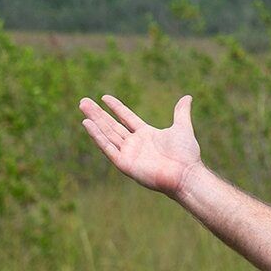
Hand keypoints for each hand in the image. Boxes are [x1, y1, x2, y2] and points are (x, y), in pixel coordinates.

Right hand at [79, 93, 201, 197]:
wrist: (185, 174)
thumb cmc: (186, 155)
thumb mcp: (182, 127)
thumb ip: (181, 112)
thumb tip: (187, 97)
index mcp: (146, 134)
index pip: (126, 117)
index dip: (116, 107)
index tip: (104, 97)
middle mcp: (135, 144)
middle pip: (112, 125)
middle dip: (98, 113)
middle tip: (83, 101)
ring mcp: (129, 154)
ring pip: (107, 133)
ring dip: (94, 121)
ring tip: (82, 107)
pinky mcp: (125, 163)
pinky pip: (108, 148)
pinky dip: (97, 136)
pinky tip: (87, 124)